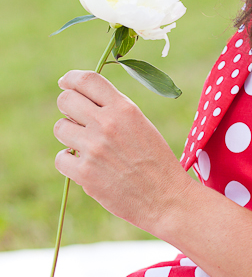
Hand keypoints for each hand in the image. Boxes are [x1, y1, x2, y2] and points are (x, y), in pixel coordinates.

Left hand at [54, 70, 190, 234]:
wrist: (167, 198)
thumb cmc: (155, 160)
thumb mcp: (140, 123)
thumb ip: (114, 109)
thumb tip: (81, 99)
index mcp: (124, 108)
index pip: (87, 79)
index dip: (71, 78)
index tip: (66, 83)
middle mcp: (107, 123)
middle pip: (66, 100)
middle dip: (68, 107)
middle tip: (76, 119)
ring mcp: (94, 148)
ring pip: (59, 128)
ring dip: (69, 135)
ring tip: (86, 145)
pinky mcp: (85, 173)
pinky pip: (61, 158)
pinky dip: (70, 162)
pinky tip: (85, 166)